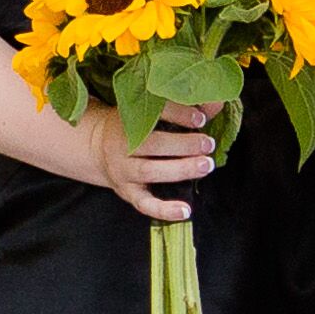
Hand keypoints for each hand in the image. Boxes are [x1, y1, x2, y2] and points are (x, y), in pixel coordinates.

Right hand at [86, 100, 218, 223]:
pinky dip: (164, 210)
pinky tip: (186, 211)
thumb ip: (185, 109)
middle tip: (209, 144)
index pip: (154, 113)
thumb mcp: (151, 113)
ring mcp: (123, 170)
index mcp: (129, 119)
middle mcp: (122, 144)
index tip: (201, 118)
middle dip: (183, 144)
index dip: (178, 114)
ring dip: (180, 169)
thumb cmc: (134, 127)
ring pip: (150, 171)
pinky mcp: (127, 192)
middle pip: (152, 144)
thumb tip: (217, 102)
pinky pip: (144, 204)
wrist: (96, 148)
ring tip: (206, 165)